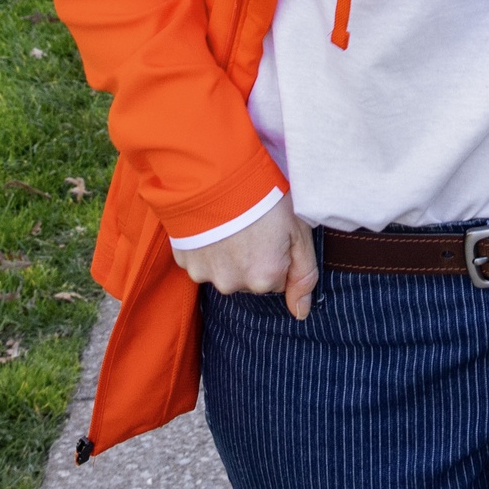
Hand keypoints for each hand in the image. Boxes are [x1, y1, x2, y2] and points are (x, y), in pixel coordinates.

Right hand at [175, 196, 314, 318]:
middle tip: (250, 224)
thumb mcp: (298, 231)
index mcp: (265, 278)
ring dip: (227, 253)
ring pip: (224, 271)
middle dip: (252, 256)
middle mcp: (234, 284)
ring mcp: (206, 275)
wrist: (216, 175)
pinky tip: (211, 225)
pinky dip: (207, 248)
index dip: (277, 253)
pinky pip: (201, 261)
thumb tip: (301, 313)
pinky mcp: (185, 262)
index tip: (272, 230)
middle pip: (249, 278)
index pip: (277, 278)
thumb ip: (304, 276)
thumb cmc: (262, 197)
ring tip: (229, 221)